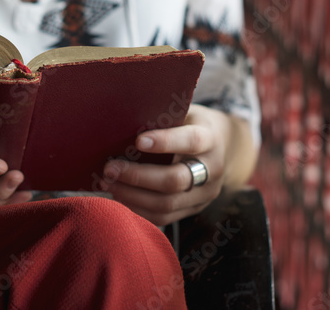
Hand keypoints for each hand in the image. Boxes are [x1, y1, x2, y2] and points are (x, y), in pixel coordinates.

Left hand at [97, 104, 229, 226]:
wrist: (222, 145)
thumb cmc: (190, 123)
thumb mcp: (184, 113)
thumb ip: (162, 118)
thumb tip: (122, 123)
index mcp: (211, 138)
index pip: (191, 141)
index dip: (165, 142)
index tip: (137, 141)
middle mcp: (212, 169)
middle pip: (174, 181)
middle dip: (137, 177)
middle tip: (109, 168)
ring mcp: (206, 194)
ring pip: (167, 204)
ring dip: (132, 196)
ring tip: (107, 184)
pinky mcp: (194, 209)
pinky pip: (164, 217)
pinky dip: (138, 208)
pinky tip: (119, 196)